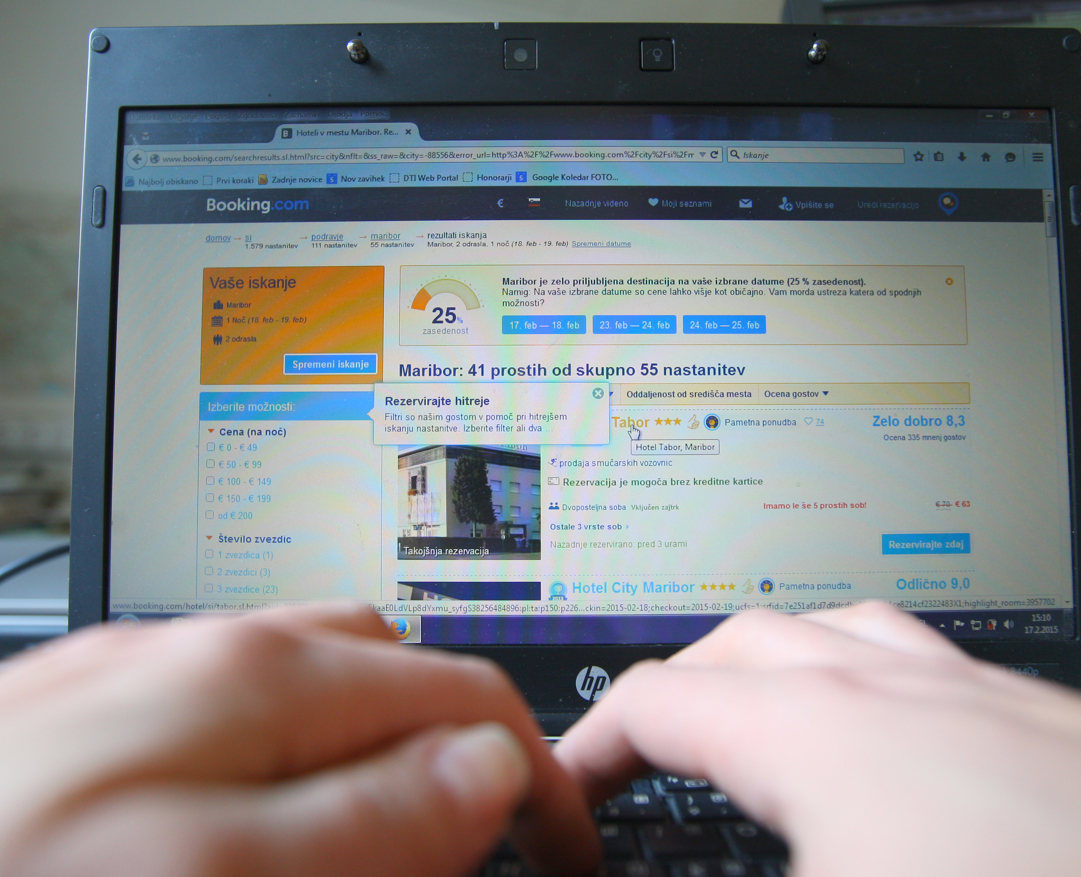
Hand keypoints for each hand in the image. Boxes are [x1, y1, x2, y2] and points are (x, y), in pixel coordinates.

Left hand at [0, 604, 598, 876]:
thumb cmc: (16, 873)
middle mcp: (196, 655)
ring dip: (362, 738)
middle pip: (386, 668)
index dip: (531, 772)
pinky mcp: (76, 726)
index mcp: (252, 681)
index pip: (457, 694)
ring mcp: (132, 684)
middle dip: (452, 737)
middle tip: (474, 836)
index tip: (559, 844)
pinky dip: (272, 752)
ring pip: (301, 683)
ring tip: (371, 815)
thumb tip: (482, 777)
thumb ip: (365, 823)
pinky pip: (218, 711)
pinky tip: (240, 805)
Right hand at [556, 603, 1080, 876]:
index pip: (657, 702)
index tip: (570, 788)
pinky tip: (923, 764)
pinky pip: (947, 670)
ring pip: (855, 634)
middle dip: (682, 689)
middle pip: (750, 642)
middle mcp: (906, 689)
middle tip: (653, 748)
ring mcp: (995, 697)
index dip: (591, 744)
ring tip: (769, 717)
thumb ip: (735, 868)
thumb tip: (646, 874)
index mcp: (827, 734)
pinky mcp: (1072, 729)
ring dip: (787, 668)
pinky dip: (891, 694)